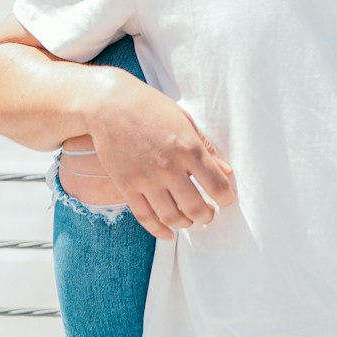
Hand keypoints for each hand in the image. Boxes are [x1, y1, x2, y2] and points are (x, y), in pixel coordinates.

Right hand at [82, 71, 236, 239]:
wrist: (109, 105)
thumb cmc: (151, 107)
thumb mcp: (185, 120)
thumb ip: (206, 147)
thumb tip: (226, 171)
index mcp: (189, 147)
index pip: (216, 185)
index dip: (226, 197)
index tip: (227, 199)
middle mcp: (169, 167)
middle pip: (196, 208)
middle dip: (207, 216)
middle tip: (209, 213)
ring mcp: (146, 179)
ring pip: (172, 217)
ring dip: (186, 223)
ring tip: (190, 219)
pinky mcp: (127, 186)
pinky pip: (146, 217)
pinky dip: (160, 230)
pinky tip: (169, 232)